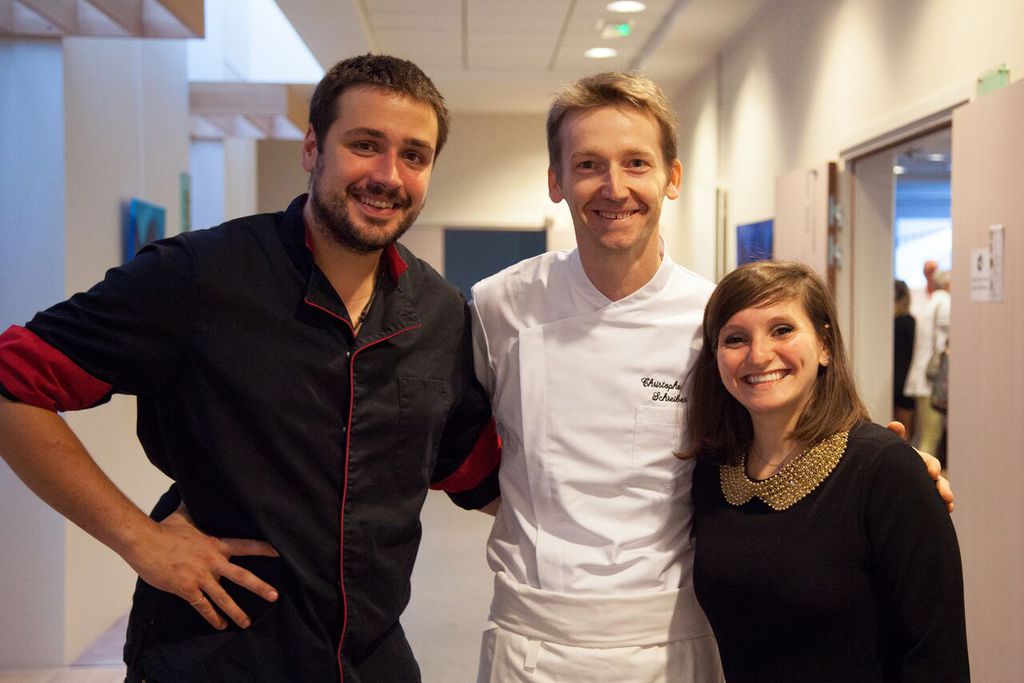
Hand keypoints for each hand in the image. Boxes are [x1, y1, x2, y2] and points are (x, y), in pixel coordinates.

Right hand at [125, 503, 279, 629]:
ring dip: (236, 612)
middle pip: (242, 577)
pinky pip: (202, 607)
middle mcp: (212, 562)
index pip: (246, 546)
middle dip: (260, 587)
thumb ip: (195, 508)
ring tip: (247, 623)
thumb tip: (194, 488)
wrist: (144, 541)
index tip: (280, 553)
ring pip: (224, 598)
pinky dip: (212, 618)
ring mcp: (200, 577)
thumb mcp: (185, 515)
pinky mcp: (186, 589)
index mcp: (216, 544)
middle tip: (275, 597)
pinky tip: (220, 625)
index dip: (264, 549)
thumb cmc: (164, 528)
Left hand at [886, 421, 953, 512]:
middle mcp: (924, 473)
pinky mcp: (924, 498)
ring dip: (946, 497)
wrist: (875, 474)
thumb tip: (897, 424)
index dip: (932, 467)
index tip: (932, 474)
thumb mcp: (888, 447)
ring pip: (940, 492)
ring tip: (949, 505)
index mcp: (918, 460)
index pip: (929, 462)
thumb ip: (893, 436)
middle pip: (938, 479)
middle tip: (945, 495)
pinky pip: (936, 503)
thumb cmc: (883, 458)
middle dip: (943, 486)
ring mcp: (925, 486)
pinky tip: (947, 510)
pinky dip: (943, 506)